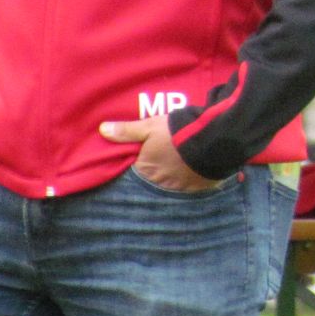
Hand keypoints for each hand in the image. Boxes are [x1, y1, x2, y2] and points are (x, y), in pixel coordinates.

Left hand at [100, 115, 218, 192]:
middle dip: (155, 174)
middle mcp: (161, 184)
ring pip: (171, 186)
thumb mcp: (150, 126)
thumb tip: (102, 129)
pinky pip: (189, 188)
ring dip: (172, 178)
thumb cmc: (176, 132)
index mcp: (146, 170)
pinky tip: (191, 172)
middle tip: (161, 164)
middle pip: (152, 182)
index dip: (137, 165)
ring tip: (176, 168)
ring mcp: (180, 188)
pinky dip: (188, 181)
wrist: (212, 138)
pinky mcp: (199, 188)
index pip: (134, 173)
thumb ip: (127, 131)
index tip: (141, 159)